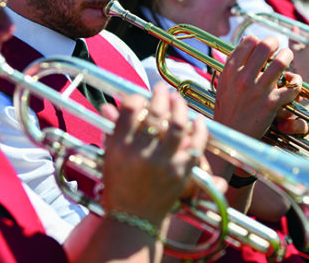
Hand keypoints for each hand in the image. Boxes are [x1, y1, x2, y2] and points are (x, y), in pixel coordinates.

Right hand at [100, 83, 207, 227]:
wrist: (134, 219)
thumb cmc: (120, 186)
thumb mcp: (110, 156)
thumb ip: (113, 129)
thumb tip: (109, 105)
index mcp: (120, 146)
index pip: (130, 107)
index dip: (136, 97)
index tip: (140, 97)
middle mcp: (141, 153)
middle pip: (155, 112)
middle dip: (160, 94)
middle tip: (162, 89)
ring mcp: (163, 163)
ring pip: (177, 125)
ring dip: (180, 106)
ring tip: (178, 99)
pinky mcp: (181, 173)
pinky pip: (196, 146)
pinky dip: (199, 130)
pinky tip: (198, 120)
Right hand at [213, 35, 301, 139]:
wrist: (231, 135)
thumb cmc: (228, 107)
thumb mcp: (224, 82)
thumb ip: (233, 62)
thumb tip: (246, 39)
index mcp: (231, 70)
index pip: (249, 41)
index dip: (259, 40)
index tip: (262, 45)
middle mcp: (244, 78)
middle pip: (266, 46)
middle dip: (276, 42)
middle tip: (279, 46)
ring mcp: (258, 90)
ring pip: (281, 62)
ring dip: (288, 56)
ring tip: (288, 58)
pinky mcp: (271, 104)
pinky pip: (292, 86)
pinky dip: (297, 82)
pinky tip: (294, 83)